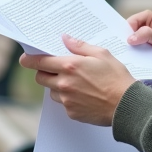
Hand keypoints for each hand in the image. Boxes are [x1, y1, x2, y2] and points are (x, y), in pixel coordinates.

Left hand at [18, 34, 136, 125]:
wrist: (126, 105)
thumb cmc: (117, 78)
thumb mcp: (102, 54)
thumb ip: (80, 46)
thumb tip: (65, 39)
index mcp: (70, 66)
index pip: (39, 62)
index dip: (29, 60)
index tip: (25, 59)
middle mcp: (64, 83)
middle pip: (40, 78)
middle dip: (44, 72)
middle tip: (56, 69)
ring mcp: (66, 99)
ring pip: (51, 91)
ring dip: (57, 86)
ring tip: (77, 83)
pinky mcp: (71, 112)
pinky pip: (63, 103)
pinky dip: (68, 98)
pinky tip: (84, 95)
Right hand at [126, 10, 151, 104]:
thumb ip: (149, 34)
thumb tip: (130, 38)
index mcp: (149, 21)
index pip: (135, 19)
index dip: (130, 26)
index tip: (129, 38)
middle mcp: (143, 29)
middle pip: (126, 29)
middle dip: (122, 37)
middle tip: (121, 47)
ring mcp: (139, 42)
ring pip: (125, 41)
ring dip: (123, 47)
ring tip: (122, 55)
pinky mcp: (136, 54)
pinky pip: (127, 52)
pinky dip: (126, 55)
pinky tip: (125, 61)